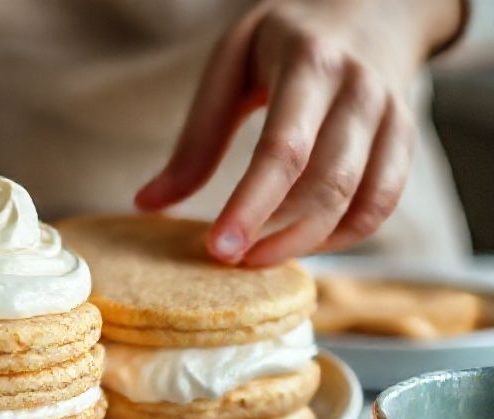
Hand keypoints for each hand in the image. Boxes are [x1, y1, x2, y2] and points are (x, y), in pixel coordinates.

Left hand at [134, 0, 462, 265]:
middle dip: (275, 234)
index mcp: (309, 63)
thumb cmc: (285, 38)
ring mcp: (390, 116)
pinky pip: (380, 205)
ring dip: (304, 242)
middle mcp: (358, 90)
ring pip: (358, 202)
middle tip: (229, 259)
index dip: (251, 207)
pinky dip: (340, 238)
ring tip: (256, 256)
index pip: (283, 150)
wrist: (371, 6)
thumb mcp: (231, 64)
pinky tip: (299, 242)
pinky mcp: (404, 141)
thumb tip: (148, 204)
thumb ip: (197, 137)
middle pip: (325, 184)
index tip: (219, 248)